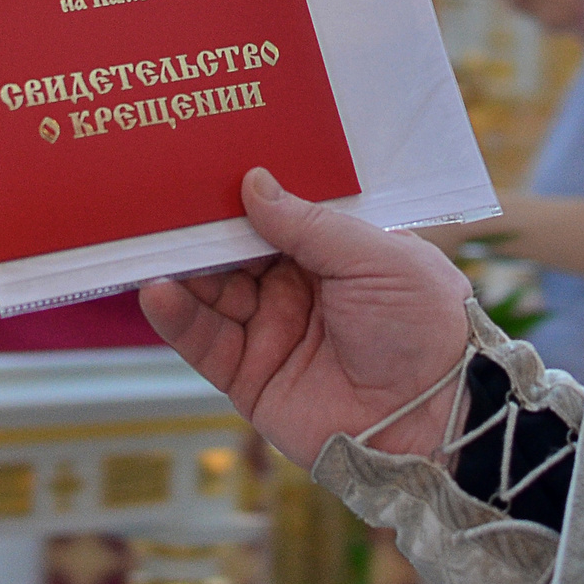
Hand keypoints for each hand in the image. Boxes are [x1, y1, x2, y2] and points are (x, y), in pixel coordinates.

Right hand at [140, 168, 474, 466]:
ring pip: (212, 293)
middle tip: (162, 199)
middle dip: (202, 229)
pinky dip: (177, 317)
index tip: (206, 165)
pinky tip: (157, 291)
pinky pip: (205, 343)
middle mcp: (298, 290)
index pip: (278, 216)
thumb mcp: (375, 256)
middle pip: (236, 252)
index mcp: (336, 254)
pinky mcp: (250, 379)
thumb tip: (253, 184)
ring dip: (181, 269)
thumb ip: (310, 224)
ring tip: (148, 243)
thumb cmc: (421, 325)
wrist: (435, 419)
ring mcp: (271, 333)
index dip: (245, 195)